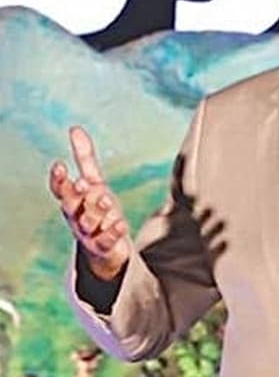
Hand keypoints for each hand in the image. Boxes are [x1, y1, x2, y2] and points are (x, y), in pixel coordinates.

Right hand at [48, 126, 130, 280]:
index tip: (59, 165)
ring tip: (105, 199)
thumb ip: (84, 158)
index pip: (60, 189)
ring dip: (96, 211)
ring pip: (88, 223)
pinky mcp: (103, 246)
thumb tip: (75, 128)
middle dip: (76, 195)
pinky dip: (112, 232)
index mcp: (72, 200)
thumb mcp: (93, 182)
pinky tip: (121, 224)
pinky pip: (106, 240)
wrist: (106, 248)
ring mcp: (89, 233)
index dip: (58, 179)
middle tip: (82, 183)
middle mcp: (77, 216)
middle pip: (72, 206)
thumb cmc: (97, 209)